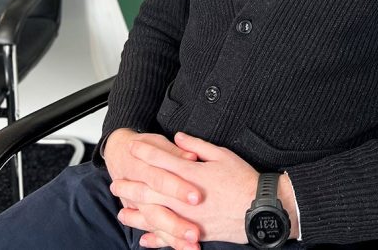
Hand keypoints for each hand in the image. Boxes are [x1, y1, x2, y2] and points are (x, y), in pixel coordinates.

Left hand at [111, 132, 260, 248]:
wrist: (261, 208)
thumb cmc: (243, 179)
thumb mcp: (222, 155)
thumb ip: (197, 146)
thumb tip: (179, 138)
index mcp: (192, 173)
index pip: (162, 160)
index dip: (146, 152)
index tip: (132, 147)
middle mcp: (186, 197)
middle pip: (152, 190)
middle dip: (132, 185)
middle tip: (116, 183)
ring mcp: (189, 217)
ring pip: (156, 216)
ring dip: (137, 214)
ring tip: (122, 212)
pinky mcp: (196, 233)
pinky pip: (171, 239)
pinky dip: (156, 240)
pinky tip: (144, 240)